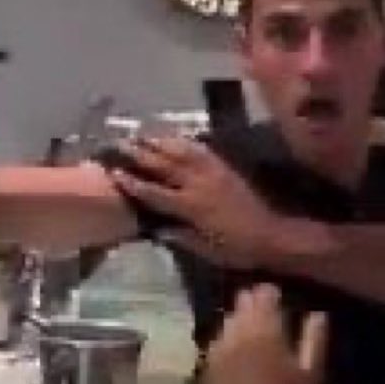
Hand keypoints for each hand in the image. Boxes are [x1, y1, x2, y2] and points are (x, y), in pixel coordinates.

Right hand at [109, 138, 276, 265]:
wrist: (270, 234)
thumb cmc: (235, 249)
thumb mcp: (204, 250)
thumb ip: (179, 237)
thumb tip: (156, 228)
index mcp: (190, 207)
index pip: (154, 192)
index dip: (133, 182)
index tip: (114, 172)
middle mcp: (198, 184)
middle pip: (163, 164)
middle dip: (139, 153)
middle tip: (119, 143)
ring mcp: (212, 172)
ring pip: (181, 150)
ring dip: (159, 140)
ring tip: (142, 133)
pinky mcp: (224, 167)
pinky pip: (201, 149)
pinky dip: (185, 140)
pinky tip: (175, 136)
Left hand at [207, 285, 326, 383]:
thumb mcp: (311, 371)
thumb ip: (315, 338)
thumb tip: (318, 314)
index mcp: (265, 328)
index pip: (263, 295)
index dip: (270, 293)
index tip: (278, 295)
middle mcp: (238, 332)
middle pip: (242, 303)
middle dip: (252, 302)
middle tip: (264, 308)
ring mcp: (219, 348)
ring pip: (228, 320)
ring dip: (239, 319)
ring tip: (251, 328)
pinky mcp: (208, 365)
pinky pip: (217, 341)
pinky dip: (227, 339)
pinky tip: (235, 349)